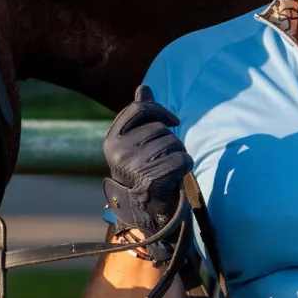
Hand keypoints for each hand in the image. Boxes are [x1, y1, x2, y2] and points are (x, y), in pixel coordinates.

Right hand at [103, 85, 192, 261]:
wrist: (148, 210)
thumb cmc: (146, 170)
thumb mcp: (139, 141)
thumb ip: (141, 115)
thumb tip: (143, 87)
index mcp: (112, 140)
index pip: (140, 109)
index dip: (161, 111)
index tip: (174, 121)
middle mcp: (118, 152)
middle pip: (160, 128)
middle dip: (171, 141)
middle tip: (163, 159)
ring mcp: (133, 167)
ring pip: (174, 144)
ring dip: (179, 155)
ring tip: (166, 170)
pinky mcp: (151, 180)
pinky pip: (182, 160)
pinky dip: (185, 168)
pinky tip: (174, 178)